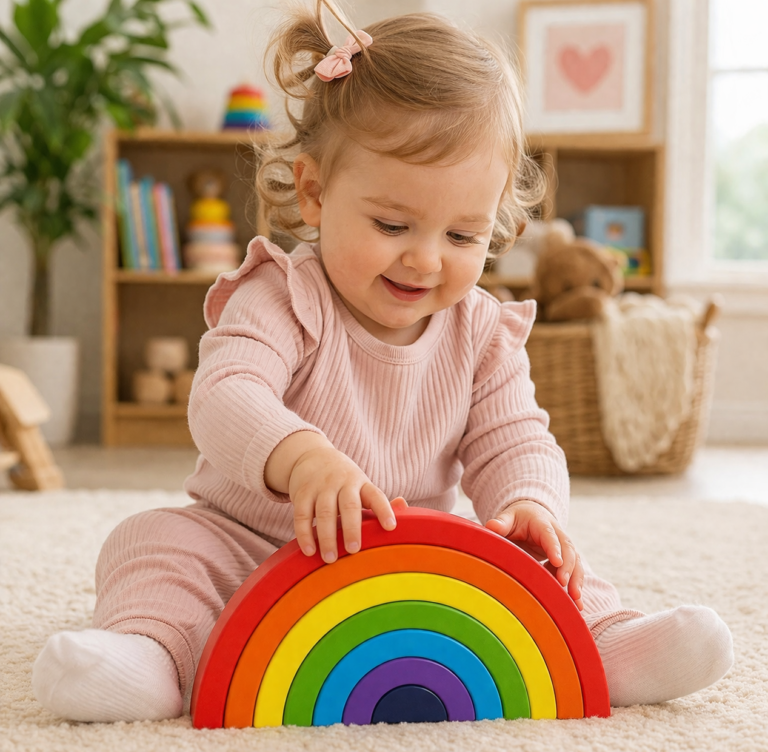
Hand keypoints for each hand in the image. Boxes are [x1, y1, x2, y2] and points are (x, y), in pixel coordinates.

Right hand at [288, 444, 407, 563]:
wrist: (312, 456)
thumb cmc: (343, 481)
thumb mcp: (362, 486)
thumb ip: (378, 501)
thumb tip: (404, 505)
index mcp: (361, 484)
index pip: (376, 496)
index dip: (384, 510)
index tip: (391, 527)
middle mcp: (342, 483)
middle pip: (349, 505)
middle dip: (351, 528)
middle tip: (354, 550)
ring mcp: (321, 487)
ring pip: (324, 512)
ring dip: (327, 536)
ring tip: (330, 559)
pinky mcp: (302, 492)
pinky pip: (302, 514)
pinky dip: (305, 533)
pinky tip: (309, 550)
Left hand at [485, 500, 583, 609]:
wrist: (531, 514)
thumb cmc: (517, 518)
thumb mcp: (508, 517)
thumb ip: (501, 523)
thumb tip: (491, 526)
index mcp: (542, 523)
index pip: (550, 535)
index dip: (554, 548)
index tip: (557, 562)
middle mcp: (557, 534)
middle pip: (568, 549)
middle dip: (568, 567)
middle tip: (564, 584)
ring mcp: (563, 547)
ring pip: (575, 562)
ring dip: (576, 580)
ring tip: (575, 600)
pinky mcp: (564, 559)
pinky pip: (574, 571)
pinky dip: (575, 586)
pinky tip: (576, 604)